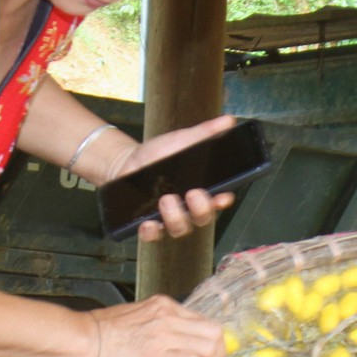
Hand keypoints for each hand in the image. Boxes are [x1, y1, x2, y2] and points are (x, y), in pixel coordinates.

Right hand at [91, 295, 226, 356]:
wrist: (86, 338)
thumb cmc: (104, 331)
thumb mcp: (137, 317)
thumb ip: (159, 324)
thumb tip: (171, 341)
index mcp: (165, 304)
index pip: (203, 320)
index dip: (209, 340)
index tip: (205, 354)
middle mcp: (170, 314)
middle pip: (214, 332)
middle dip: (217, 353)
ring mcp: (167, 332)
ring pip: (210, 348)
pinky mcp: (160, 352)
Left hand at [113, 115, 239, 242]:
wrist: (127, 161)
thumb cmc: (159, 154)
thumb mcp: (182, 140)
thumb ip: (205, 134)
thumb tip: (228, 121)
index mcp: (201, 190)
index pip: (218, 200)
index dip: (223, 201)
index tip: (223, 196)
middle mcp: (188, 208)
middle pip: (202, 219)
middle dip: (201, 209)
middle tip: (193, 193)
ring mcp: (169, 218)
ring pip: (180, 229)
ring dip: (176, 217)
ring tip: (166, 199)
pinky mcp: (148, 224)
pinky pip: (153, 235)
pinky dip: (151, 231)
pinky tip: (148, 223)